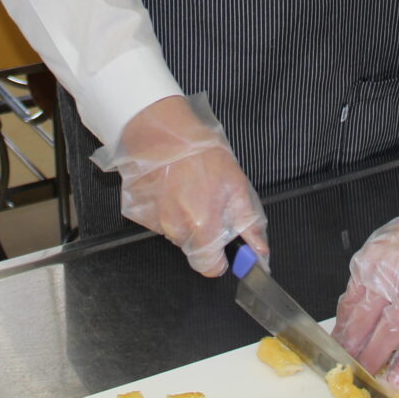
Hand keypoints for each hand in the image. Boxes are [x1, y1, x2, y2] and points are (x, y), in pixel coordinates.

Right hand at [93, 94, 267, 276]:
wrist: (161, 131)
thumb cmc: (200, 153)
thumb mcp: (236, 185)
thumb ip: (249, 224)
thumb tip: (260, 252)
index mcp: (202, 227)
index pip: (209, 268)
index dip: (219, 261)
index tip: (222, 250)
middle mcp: (175, 230)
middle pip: (192, 248)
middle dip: (202, 233)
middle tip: (205, 202)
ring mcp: (154, 222)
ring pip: (175, 232)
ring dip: (183, 218)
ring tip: (187, 188)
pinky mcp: (138, 212)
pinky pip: (157, 219)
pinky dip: (165, 207)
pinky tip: (170, 186)